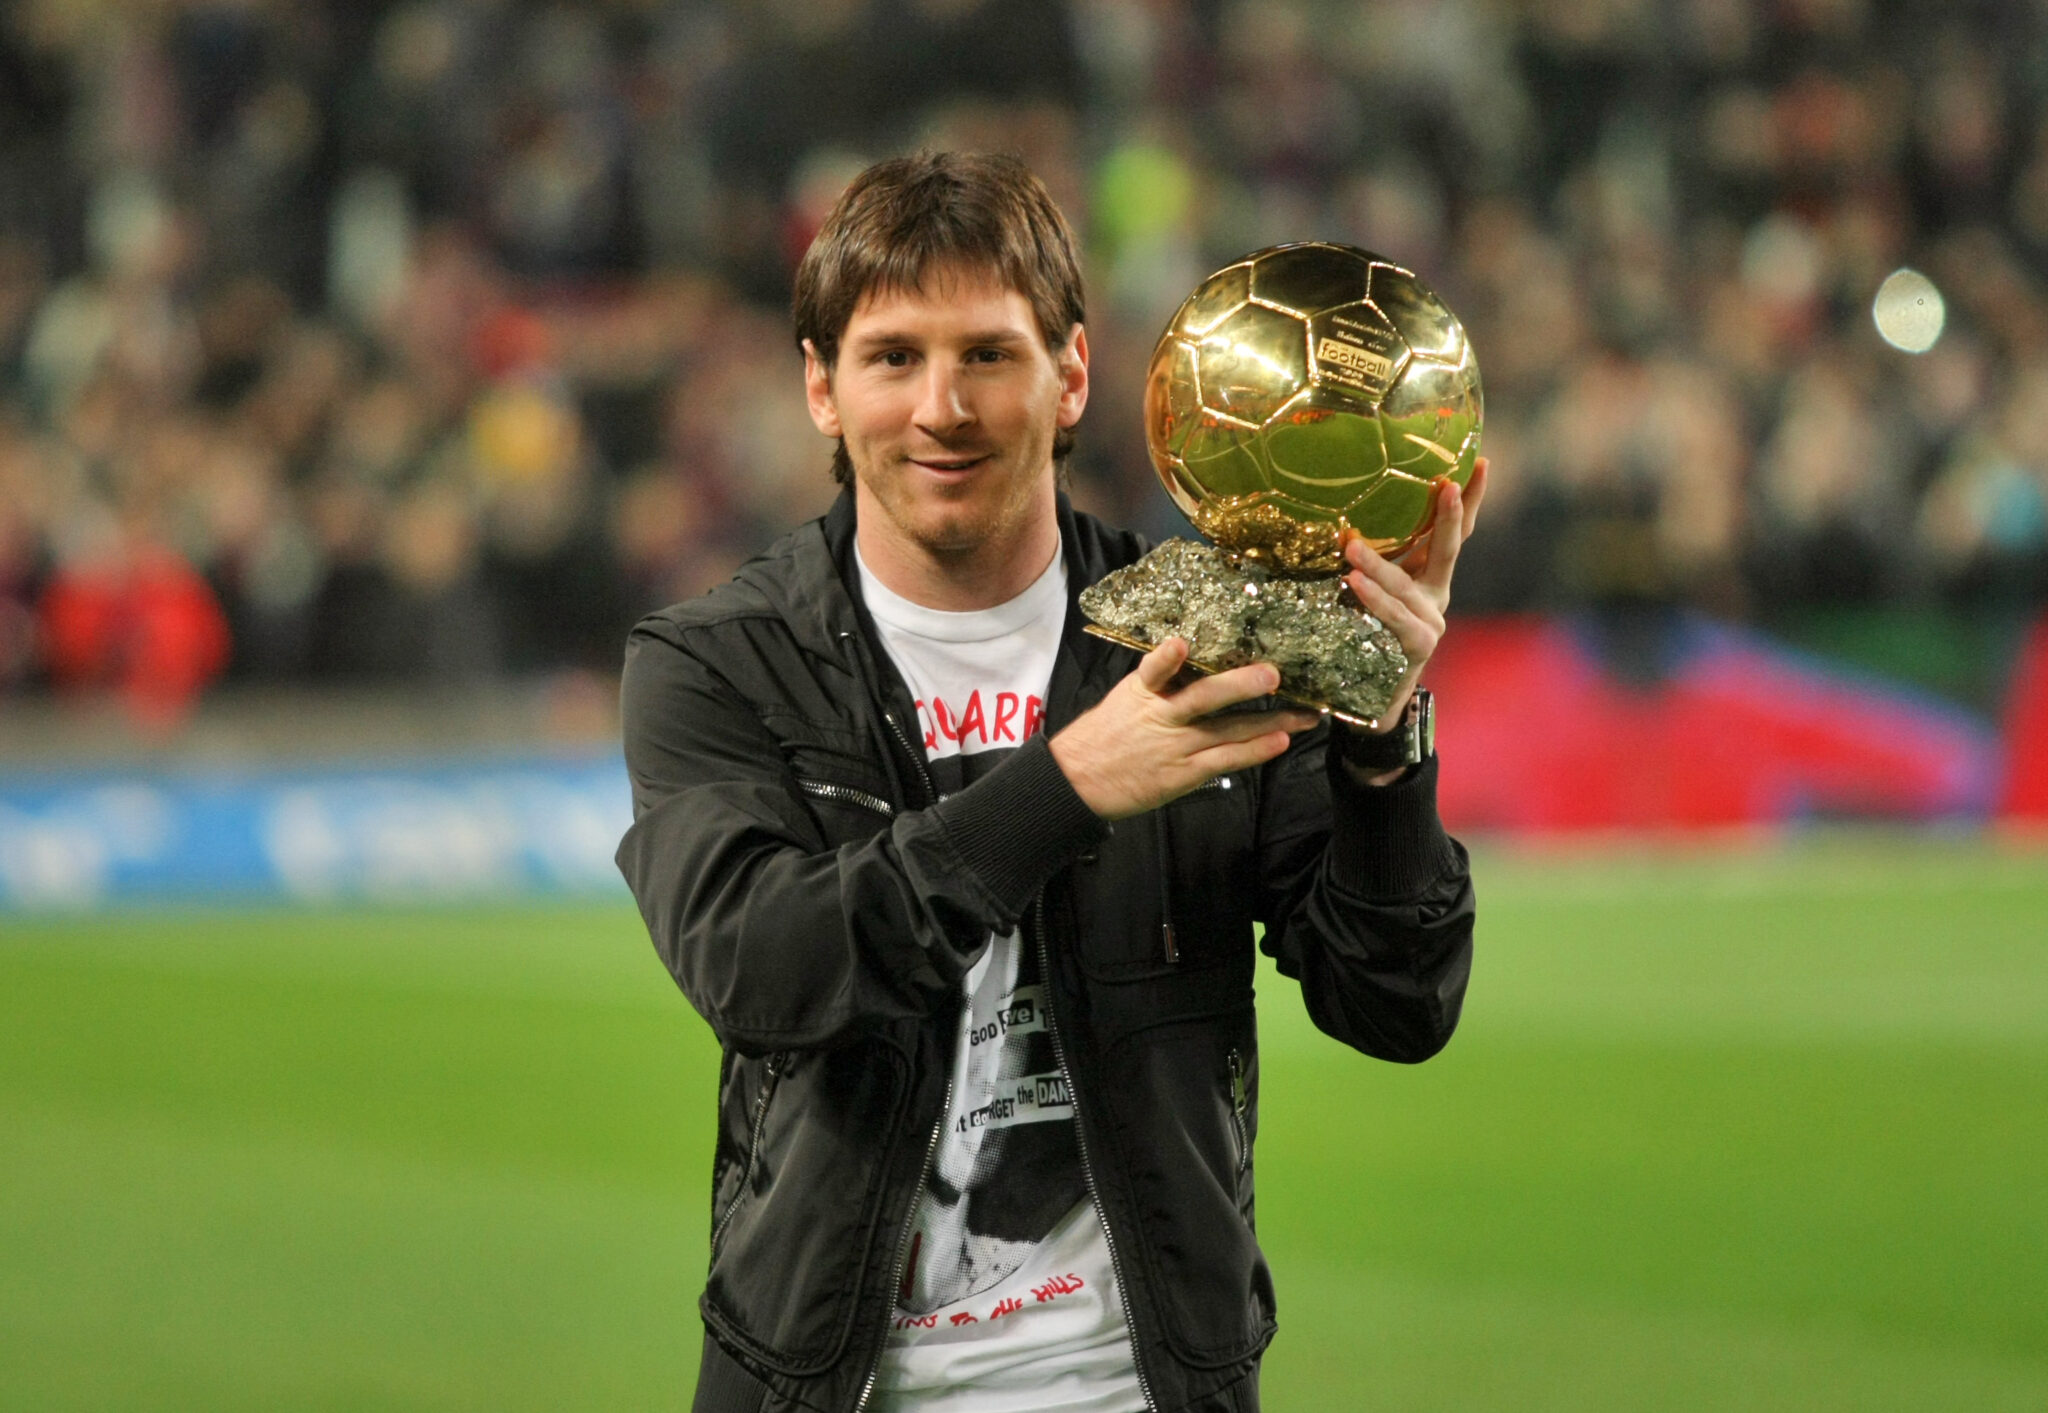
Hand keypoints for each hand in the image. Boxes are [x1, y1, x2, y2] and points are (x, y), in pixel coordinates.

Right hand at [1050, 638, 1320, 819]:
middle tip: (1274, 674)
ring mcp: (1176, 747)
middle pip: (1204, 697)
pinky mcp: (1185, 774)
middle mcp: (1162, 717)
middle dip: (1241, 685)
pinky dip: (1253, 751)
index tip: (1181, 643)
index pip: (1153, 670)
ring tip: (1304, 714)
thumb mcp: (1124, 699)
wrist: (1079, 782)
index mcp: (1142, 692)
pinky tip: (1280, 742)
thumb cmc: (1104, 735)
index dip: (1166, 658)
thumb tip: (1194, 656)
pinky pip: (1226, 761)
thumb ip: (1160, 681)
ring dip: (1270, 721)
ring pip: (1228, 730)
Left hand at [1342, 456, 1488, 730]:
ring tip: (1351, 544)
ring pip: (1405, 585)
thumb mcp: (1365, 592)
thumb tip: (1333, 517)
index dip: (1469, 500)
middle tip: (1447, 484)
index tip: (1480, 461)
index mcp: (1429, 576)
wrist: (1371, 699)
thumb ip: (1363, 561)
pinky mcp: (1417, 646)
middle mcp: (1436, 594)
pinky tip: (1354, 582)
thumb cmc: (1363, 637)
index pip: (1454, 532)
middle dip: (1450, 516)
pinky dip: (1373, 598)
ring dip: (1378, 564)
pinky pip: (1392, 617)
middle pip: (1448, 549)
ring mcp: (1430, 620)